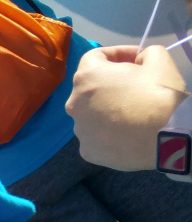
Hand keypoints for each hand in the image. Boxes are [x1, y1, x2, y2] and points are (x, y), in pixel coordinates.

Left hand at [67, 45, 187, 170]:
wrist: (165, 138)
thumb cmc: (158, 93)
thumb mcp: (159, 59)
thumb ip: (145, 53)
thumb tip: (139, 61)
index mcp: (86, 77)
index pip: (94, 57)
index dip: (117, 53)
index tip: (136, 58)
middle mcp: (74, 104)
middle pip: (90, 88)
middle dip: (111, 82)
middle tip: (136, 84)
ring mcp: (79, 130)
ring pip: (92, 113)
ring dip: (108, 108)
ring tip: (133, 111)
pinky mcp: (87, 151)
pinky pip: (96, 136)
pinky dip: (109, 132)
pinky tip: (127, 131)